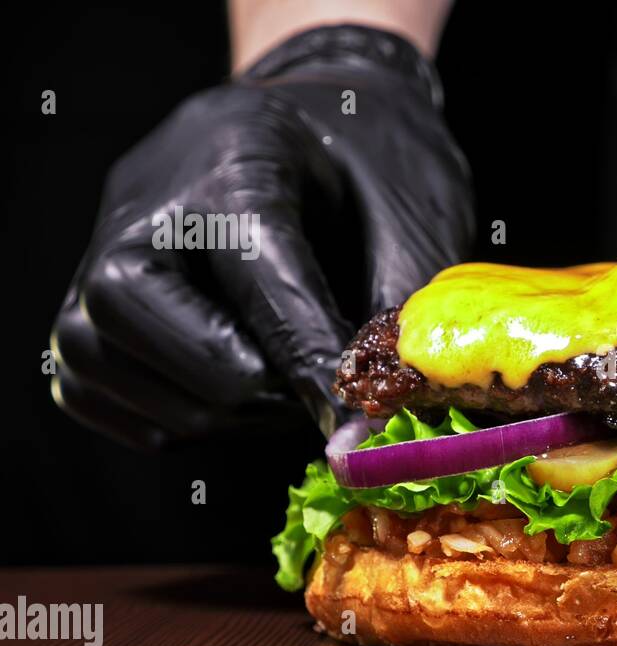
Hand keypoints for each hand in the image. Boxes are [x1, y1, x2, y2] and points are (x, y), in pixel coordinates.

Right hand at [51, 24, 472, 447]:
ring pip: (142, 390)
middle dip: (268, 390)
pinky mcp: (78, 319)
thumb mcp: (410, 210)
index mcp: (235, 165)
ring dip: (233, 417)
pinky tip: (238, 387)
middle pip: (179, 346)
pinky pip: (117, 409)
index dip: (316, 364)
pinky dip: (186, 423)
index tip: (357, 416)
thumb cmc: (366, 168)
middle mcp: (141, 213)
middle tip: (323, 383)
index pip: (265, 286)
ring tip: (287, 379)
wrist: (305, 123)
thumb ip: (398, 304)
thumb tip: (382, 412)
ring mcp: (93, 265)